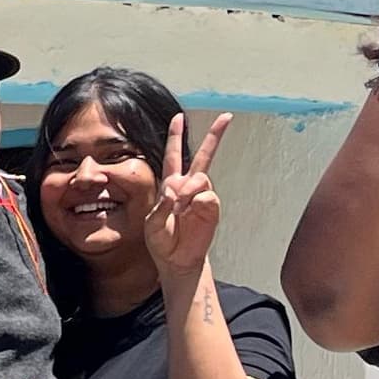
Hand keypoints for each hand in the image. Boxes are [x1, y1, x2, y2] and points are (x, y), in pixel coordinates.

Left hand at [142, 111, 232, 280]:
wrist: (176, 261)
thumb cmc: (162, 242)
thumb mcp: (152, 224)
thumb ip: (162, 206)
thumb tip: (175, 191)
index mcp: (171, 184)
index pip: (173, 155)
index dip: (175, 136)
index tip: (179, 117)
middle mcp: (188, 187)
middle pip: (203, 156)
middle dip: (215, 136)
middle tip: (226, 117)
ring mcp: (202, 196)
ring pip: (201, 177)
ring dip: (189, 188)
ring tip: (180, 207)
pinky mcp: (211, 208)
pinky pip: (207, 196)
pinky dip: (197, 201)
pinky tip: (189, 211)